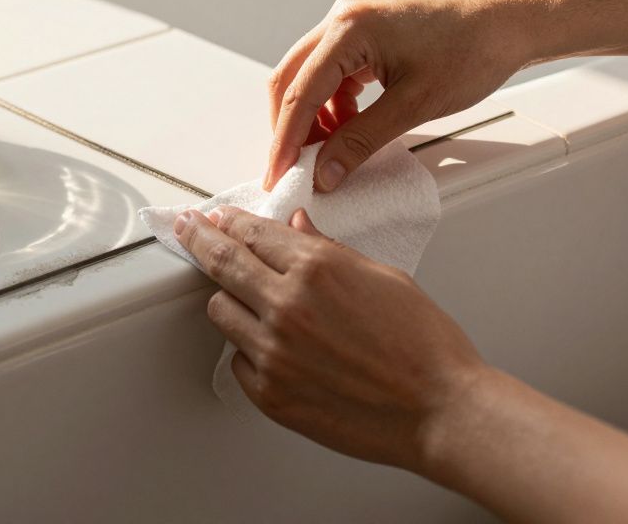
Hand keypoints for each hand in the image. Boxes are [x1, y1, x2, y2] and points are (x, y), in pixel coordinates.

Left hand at [174, 205, 485, 475]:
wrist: (439, 410)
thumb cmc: (424, 346)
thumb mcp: (383, 278)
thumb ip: (329, 251)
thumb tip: (297, 229)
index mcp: (317, 269)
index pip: (253, 232)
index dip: (230, 221)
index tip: (217, 217)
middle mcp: (287, 307)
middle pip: (222, 262)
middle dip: (199, 239)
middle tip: (188, 230)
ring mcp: (274, 353)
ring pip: (220, 311)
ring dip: (229, 299)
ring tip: (248, 300)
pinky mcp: (271, 395)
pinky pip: (239, 360)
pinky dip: (249, 349)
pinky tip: (276, 348)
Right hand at [265, 0, 530, 190]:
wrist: (509, 25)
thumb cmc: (472, 51)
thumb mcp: (413, 106)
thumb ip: (361, 142)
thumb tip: (324, 173)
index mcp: (349, 27)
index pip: (300, 92)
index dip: (285, 141)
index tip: (278, 175)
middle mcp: (343, 17)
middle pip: (292, 80)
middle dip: (290, 129)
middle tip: (293, 171)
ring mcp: (352, 21)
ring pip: (310, 78)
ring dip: (313, 118)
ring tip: (327, 155)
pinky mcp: (365, 32)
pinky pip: (333, 73)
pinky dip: (333, 105)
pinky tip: (347, 130)